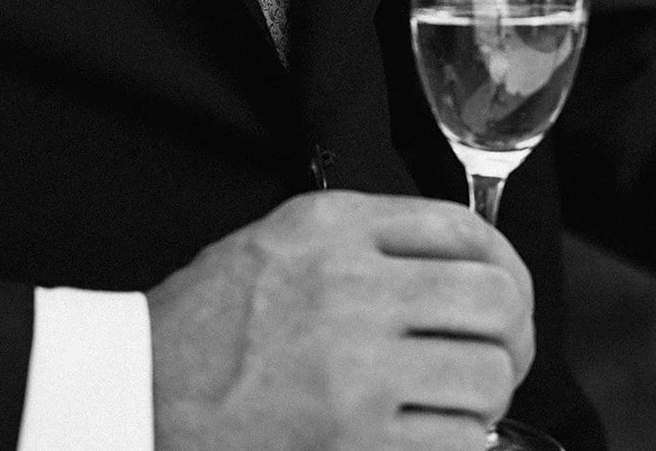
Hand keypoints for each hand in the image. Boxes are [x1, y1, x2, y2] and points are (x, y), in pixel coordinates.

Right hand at [147, 189, 535, 450]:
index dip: (506, 262)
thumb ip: (373, 233)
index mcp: (336, 226)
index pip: (464, 228)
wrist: (140, 390)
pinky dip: (464, 440)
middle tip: (505, 350)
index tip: (507, 290)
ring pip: (487, 375)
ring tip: (467, 397)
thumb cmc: (214, 316)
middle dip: (515, 330)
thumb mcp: (286, 234)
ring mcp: (354, 371)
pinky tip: (439, 431)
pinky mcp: (353, 442)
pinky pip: (456, 442)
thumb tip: (468, 260)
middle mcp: (350, 288)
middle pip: (494, 300)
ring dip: (490, 391)